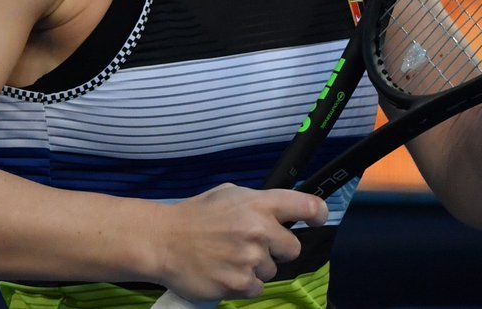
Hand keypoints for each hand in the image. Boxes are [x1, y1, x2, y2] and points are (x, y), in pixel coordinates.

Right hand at [157, 183, 328, 300]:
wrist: (163, 241)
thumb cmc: (196, 216)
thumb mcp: (230, 195)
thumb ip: (259, 203)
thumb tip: (282, 212)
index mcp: (259, 203)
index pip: (306, 205)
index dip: (317, 213)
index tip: (318, 218)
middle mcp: (260, 230)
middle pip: (293, 247)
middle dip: (277, 248)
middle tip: (252, 244)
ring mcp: (250, 259)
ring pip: (272, 270)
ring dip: (256, 267)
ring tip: (229, 257)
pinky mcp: (239, 284)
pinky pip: (257, 288)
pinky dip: (244, 283)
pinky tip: (226, 271)